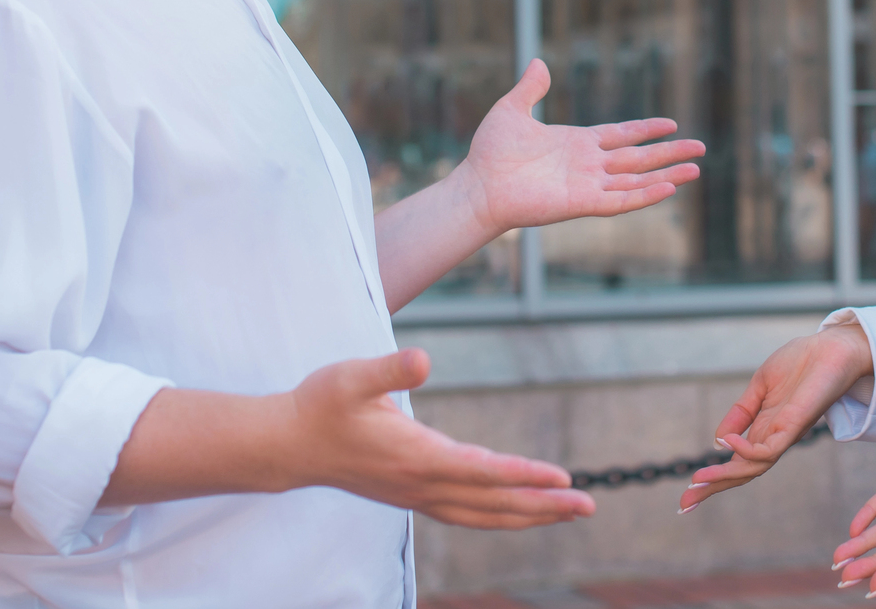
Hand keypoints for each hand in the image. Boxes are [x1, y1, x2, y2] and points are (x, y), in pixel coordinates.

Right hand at [279, 348, 596, 528]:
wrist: (287, 445)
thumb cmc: (319, 405)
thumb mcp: (350, 376)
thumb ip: (388, 369)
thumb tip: (424, 360)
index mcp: (415, 456)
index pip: (483, 471)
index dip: (525, 474)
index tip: (563, 477)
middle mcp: (420, 484)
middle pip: (494, 503)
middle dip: (543, 505)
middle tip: (588, 504)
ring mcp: (416, 496)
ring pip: (483, 516)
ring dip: (528, 515)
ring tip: (568, 512)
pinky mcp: (411, 497)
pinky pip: (466, 515)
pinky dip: (500, 517)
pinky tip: (519, 513)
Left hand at [453, 59, 703, 235]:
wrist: (478, 185)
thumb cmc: (490, 152)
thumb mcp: (511, 110)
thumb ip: (530, 89)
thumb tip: (538, 62)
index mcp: (577, 142)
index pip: (621, 136)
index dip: (646, 130)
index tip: (671, 124)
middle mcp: (588, 164)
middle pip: (638, 158)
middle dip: (669, 152)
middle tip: (701, 148)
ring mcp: (588, 184)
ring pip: (637, 180)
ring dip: (667, 175)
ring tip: (696, 170)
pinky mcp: (582, 203)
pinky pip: (621, 200)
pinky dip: (645, 195)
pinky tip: (668, 188)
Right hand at [677, 323, 872, 513]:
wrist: (833, 347)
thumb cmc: (802, 363)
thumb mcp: (760, 386)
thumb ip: (741, 414)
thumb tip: (718, 441)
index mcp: (765, 429)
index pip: (738, 461)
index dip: (714, 478)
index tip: (688, 494)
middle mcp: (775, 437)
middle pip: (742, 472)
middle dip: (713, 488)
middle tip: (685, 504)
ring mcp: (786, 433)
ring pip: (753, 466)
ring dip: (725, 476)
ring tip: (698, 481)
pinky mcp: (796, 424)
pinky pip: (770, 449)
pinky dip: (747, 450)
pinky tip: (728, 443)